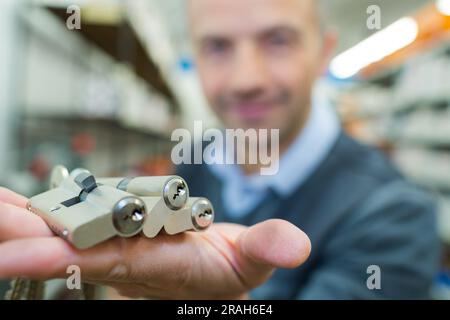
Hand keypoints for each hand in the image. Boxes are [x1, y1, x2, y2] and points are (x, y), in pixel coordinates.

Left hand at [0, 187, 310, 298]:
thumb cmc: (228, 273)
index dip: (70, 254)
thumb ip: (268, 248)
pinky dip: (38, 214)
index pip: (111, 259)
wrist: (211, 281)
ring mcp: (113, 249)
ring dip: (22, 222)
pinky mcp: (109, 238)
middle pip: (72, 245)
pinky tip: (12, 204)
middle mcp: (127, 258)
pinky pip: (68, 225)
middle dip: (26, 237)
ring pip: (63, 234)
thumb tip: (295, 245)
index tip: (25, 252)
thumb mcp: (252, 260)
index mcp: (160, 263)